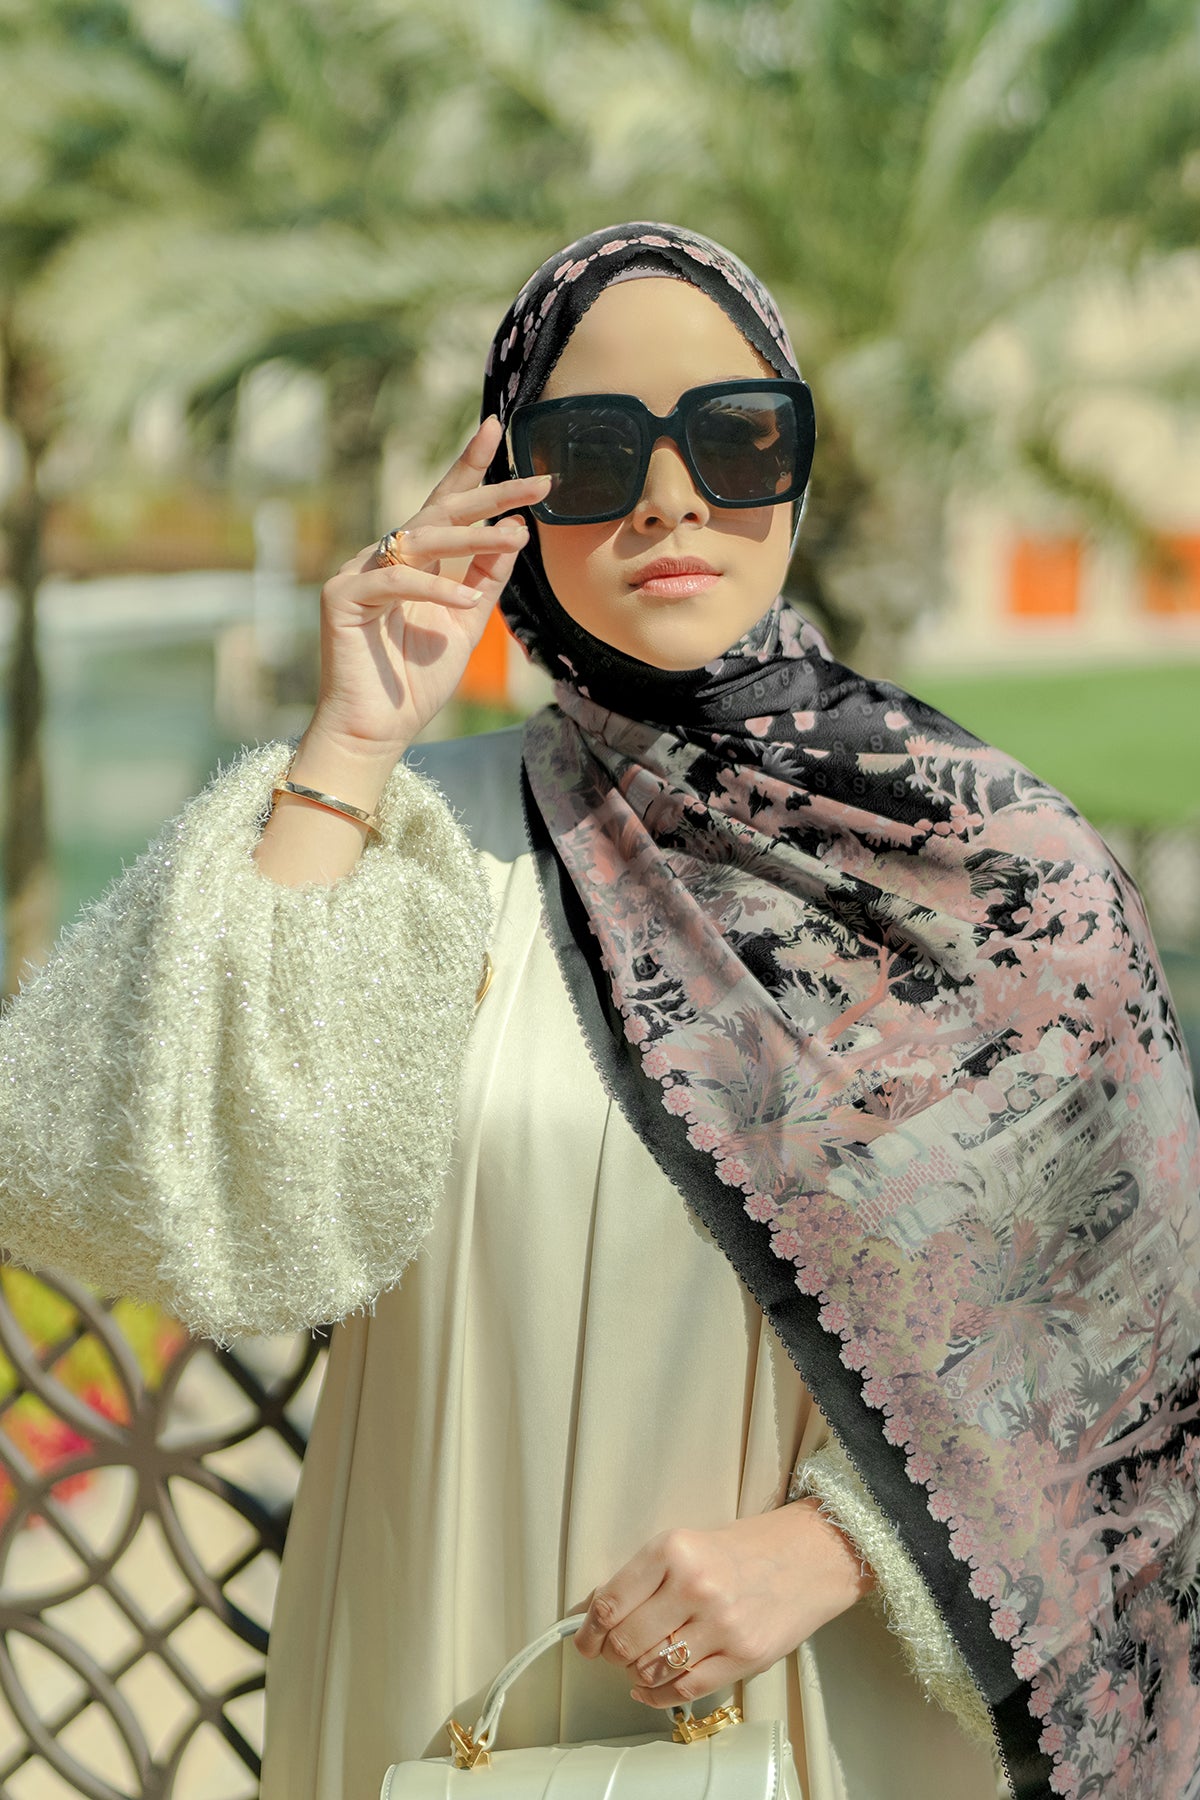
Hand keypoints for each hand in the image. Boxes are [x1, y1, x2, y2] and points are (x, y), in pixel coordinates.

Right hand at [308, 415, 550, 760]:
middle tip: (538, 482)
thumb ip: (485, 578)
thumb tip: (515, 531)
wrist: (375, 731)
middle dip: (491, 492)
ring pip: (421, 538)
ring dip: (473, 537)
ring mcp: (358, 572)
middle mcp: (385, 557)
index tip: (497, 427)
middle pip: (439, 510)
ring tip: (516, 535)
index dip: (471, 467)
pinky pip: (394, 580)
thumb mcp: (466, 622)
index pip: (445, 503)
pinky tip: (460, 599)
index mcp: (414, 559)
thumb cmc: (415, 682)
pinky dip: (430, 587)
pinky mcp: (341, 598)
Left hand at [573, 1501, 873, 1710]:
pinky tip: (650, 1688)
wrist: (808, 1554)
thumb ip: (644, 1577)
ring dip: (636, 1673)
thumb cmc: (742, 1549)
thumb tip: (596, 1615)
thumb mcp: (686, 1544)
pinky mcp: (744, 1656)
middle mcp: (694, 1586)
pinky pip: (685, 1689)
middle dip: (612, 1654)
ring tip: (639, 1664)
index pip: (610, 1603)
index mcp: (673, 1549)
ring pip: (652, 1668)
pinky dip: (658, 1696)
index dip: (589, 1631)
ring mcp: (721, 1624)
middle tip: (613, 1653)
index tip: (585, 1642)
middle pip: (626, 1642)